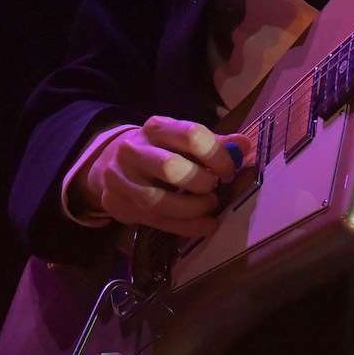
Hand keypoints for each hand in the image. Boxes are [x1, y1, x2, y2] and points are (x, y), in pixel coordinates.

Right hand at [68, 115, 254, 238]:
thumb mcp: (180, 139)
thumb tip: (244, 145)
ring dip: (192, 208)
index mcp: (156, 128)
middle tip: (214, 187)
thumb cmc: (157, 150)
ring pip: (158, 200)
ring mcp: (122, 179)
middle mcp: (134, 150)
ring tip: (210, 207)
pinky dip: (186, 227)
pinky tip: (205, 226)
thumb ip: (213, 143)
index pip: (190, 135)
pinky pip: (155, 221)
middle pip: (171, 167)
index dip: (216, 155)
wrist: (109, 165)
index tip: (229, 171)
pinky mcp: (118, 206)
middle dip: (200, 182)